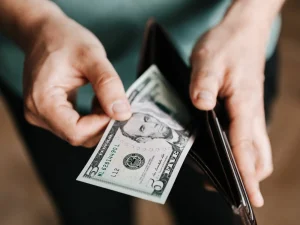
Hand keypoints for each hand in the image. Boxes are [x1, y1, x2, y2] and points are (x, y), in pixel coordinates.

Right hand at [23, 11, 130, 146]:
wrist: (45, 32)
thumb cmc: (64, 39)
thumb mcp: (92, 56)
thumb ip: (108, 85)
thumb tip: (122, 114)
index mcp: (42, 101)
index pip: (76, 132)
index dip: (101, 125)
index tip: (118, 109)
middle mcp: (38, 114)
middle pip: (78, 136)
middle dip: (102, 124)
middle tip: (117, 104)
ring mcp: (42, 116)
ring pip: (79, 133)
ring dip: (99, 120)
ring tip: (105, 97)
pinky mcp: (50, 114)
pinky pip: (76, 126)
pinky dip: (92, 118)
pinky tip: (98, 101)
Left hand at [190, 11, 272, 206]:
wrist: (241, 31)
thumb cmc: (227, 44)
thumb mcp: (209, 59)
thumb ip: (204, 83)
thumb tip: (201, 106)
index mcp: (245, 104)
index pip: (246, 146)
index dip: (247, 174)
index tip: (249, 198)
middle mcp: (251, 113)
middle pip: (259, 155)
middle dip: (249, 177)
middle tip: (230, 193)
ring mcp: (249, 112)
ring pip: (255, 148)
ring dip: (244, 166)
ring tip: (222, 178)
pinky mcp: (244, 109)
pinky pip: (246, 137)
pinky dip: (239, 151)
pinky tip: (220, 152)